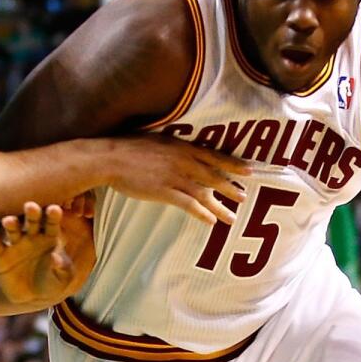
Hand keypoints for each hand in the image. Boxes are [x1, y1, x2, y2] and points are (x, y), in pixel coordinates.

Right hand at [0, 199, 95, 307]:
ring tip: (9, 221)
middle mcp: (31, 235)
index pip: (52, 223)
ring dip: (10, 224)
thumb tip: (56, 258)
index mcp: (49, 236)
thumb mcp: (62, 279)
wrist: (31, 297)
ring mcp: (14, 243)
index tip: (55, 209)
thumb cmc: (51, 282)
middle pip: (32, 221)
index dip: (53, 216)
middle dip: (32, 213)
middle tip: (31, 207)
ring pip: (12, 229)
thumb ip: (62, 268)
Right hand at [100, 136, 250, 225]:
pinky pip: (188, 205)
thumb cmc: (129, 147)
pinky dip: (201, 213)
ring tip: (233, 217)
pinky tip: (211, 221)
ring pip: (204, 193)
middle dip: (231, 187)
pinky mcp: (164, 192)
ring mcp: (174, 177)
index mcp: (182, 147)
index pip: (214, 156)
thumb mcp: (157, 140)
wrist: (110, 158)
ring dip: (220, 206)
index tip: (250, 170)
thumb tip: (183, 151)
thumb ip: (173, 147)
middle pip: (214, 176)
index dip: (233, 164)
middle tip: (244, 197)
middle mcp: (183, 162)